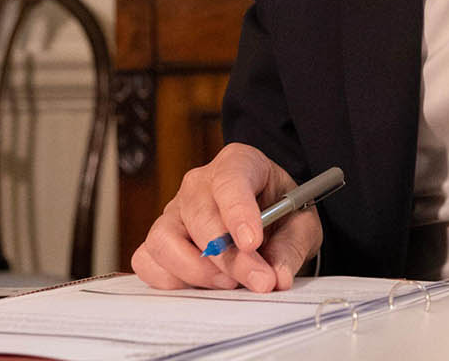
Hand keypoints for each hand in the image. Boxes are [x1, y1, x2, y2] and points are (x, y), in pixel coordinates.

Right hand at [131, 142, 322, 292]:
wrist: (268, 222)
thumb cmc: (282, 215)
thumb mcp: (301, 225)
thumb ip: (290, 248)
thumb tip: (278, 277)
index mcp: (239, 163)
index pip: (230, 180)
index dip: (238, 212)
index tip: (252, 243)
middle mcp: (199, 183)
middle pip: (199, 216)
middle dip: (228, 257)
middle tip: (259, 280)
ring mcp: (174, 211)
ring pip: (163, 239)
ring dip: (196, 270)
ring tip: (230, 283)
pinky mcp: (159, 241)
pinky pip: (147, 261)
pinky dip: (170, 280)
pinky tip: (202, 285)